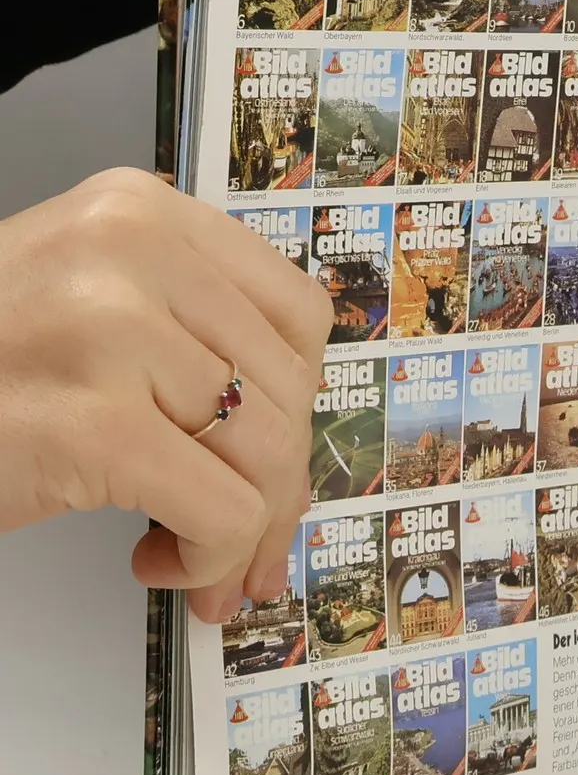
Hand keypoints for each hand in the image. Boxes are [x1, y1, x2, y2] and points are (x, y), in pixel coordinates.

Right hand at [0, 167, 332, 622]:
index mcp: (140, 211)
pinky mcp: (91, 426)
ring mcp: (111, 331)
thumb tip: (293, 459)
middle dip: (277, 483)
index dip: (297, 402)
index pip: (295, 312)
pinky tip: (161, 563)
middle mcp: (133, 250)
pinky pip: (220, 510)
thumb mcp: (82, 307)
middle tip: (247, 541)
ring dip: (243, 532)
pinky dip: (209, 557)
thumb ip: (186, 342)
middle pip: (286, 389)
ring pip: (265, 453)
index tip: (272, 455)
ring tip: (193, 557)